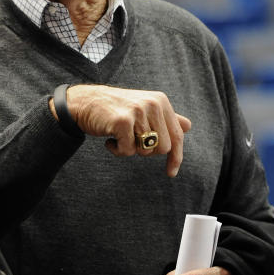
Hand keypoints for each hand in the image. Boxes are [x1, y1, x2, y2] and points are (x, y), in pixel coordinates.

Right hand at [64, 85, 191, 176]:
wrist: (85, 102)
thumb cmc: (116, 109)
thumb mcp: (144, 109)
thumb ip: (166, 118)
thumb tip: (188, 126)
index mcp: (161, 102)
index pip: (177, 136)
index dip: (176, 157)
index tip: (171, 172)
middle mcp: (153, 104)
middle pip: (163, 148)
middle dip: (146, 151)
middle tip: (131, 139)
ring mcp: (138, 112)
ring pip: (145, 151)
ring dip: (130, 150)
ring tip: (119, 136)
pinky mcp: (122, 122)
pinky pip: (128, 151)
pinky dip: (117, 151)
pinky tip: (110, 139)